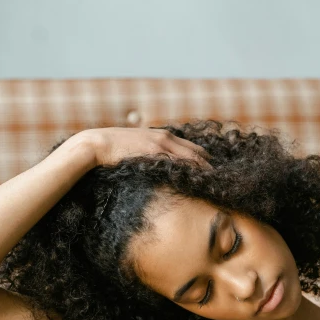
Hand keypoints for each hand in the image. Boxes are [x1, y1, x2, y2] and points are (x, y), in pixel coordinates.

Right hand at [81, 127, 212, 170]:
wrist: (97, 144)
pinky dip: (190, 172)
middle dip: (210, 166)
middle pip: (197, 152)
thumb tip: (156, 167)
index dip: (204, 160)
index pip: (192, 148)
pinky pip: (177, 164)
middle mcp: (165, 138)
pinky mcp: (154, 153)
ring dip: (204, 170)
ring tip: (217, 183)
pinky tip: (199, 181)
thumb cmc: (113, 149)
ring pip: (191, 158)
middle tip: (222, 180)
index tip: (214, 172)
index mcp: (162, 136)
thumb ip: (149, 154)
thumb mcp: (136, 147)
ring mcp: (160, 145)